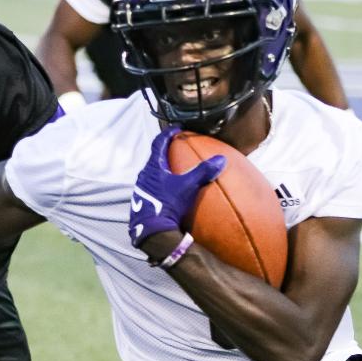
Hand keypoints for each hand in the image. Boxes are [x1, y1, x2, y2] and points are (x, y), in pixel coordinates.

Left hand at [129, 126, 224, 249]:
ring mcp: (140, 189)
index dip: (168, 134)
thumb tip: (221, 159)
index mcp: (153, 167)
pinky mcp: (141, 202)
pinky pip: (152, 187)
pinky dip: (161, 185)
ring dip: (163, 170)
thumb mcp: (188, 186)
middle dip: (165, 152)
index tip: (176, 129)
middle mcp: (144, 175)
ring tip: (174, 171)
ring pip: (152, 174)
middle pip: (154, 158)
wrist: (152, 230)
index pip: (159, 143)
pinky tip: (169, 193)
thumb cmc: (168, 205)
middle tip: (176, 148)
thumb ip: (203, 171)